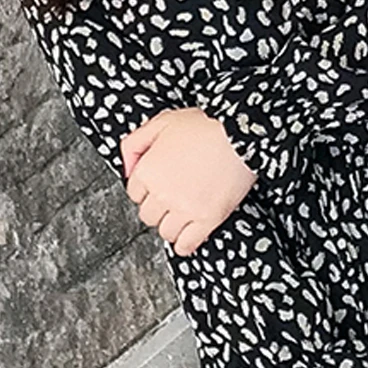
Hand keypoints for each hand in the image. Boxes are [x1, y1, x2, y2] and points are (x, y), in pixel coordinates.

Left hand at [119, 107, 257, 255]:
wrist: (240, 135)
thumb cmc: (206, 126)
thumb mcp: (163, 122)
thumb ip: (135, 143)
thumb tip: (126, 166)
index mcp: (148, 170)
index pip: (134, 193)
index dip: (147, 189)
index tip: (157, 188)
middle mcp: (162, 193)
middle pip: (148, 215)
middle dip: (158, 208)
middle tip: (171, 200)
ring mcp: (184, 208)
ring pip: (165, 232)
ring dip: (171, 225)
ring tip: (182, 216)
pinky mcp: (207, 219)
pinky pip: (186, 244)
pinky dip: (184, 245)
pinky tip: (187, 237)